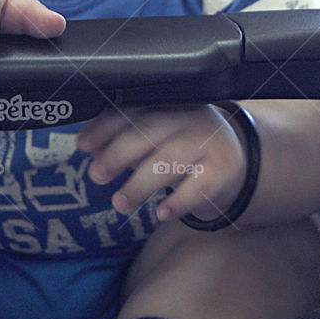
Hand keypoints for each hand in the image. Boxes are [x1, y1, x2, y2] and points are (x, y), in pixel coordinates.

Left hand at [77, 104, 246, 223]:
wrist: (236, 154)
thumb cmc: (183, 145)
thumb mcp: (156, 137)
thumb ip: (125, 139)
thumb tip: (89, 148)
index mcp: (164, 105)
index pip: (130, 110)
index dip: (105, 127)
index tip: (83, 144)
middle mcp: (186, 118)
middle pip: (149, 131)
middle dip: (118, 153)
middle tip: (96, 174)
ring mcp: (207, 143)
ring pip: (170, 159)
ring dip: (141, 183)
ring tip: (120, 203)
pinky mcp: (223, 169)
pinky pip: (201, 185)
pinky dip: (179, 200)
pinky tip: (162, 213)